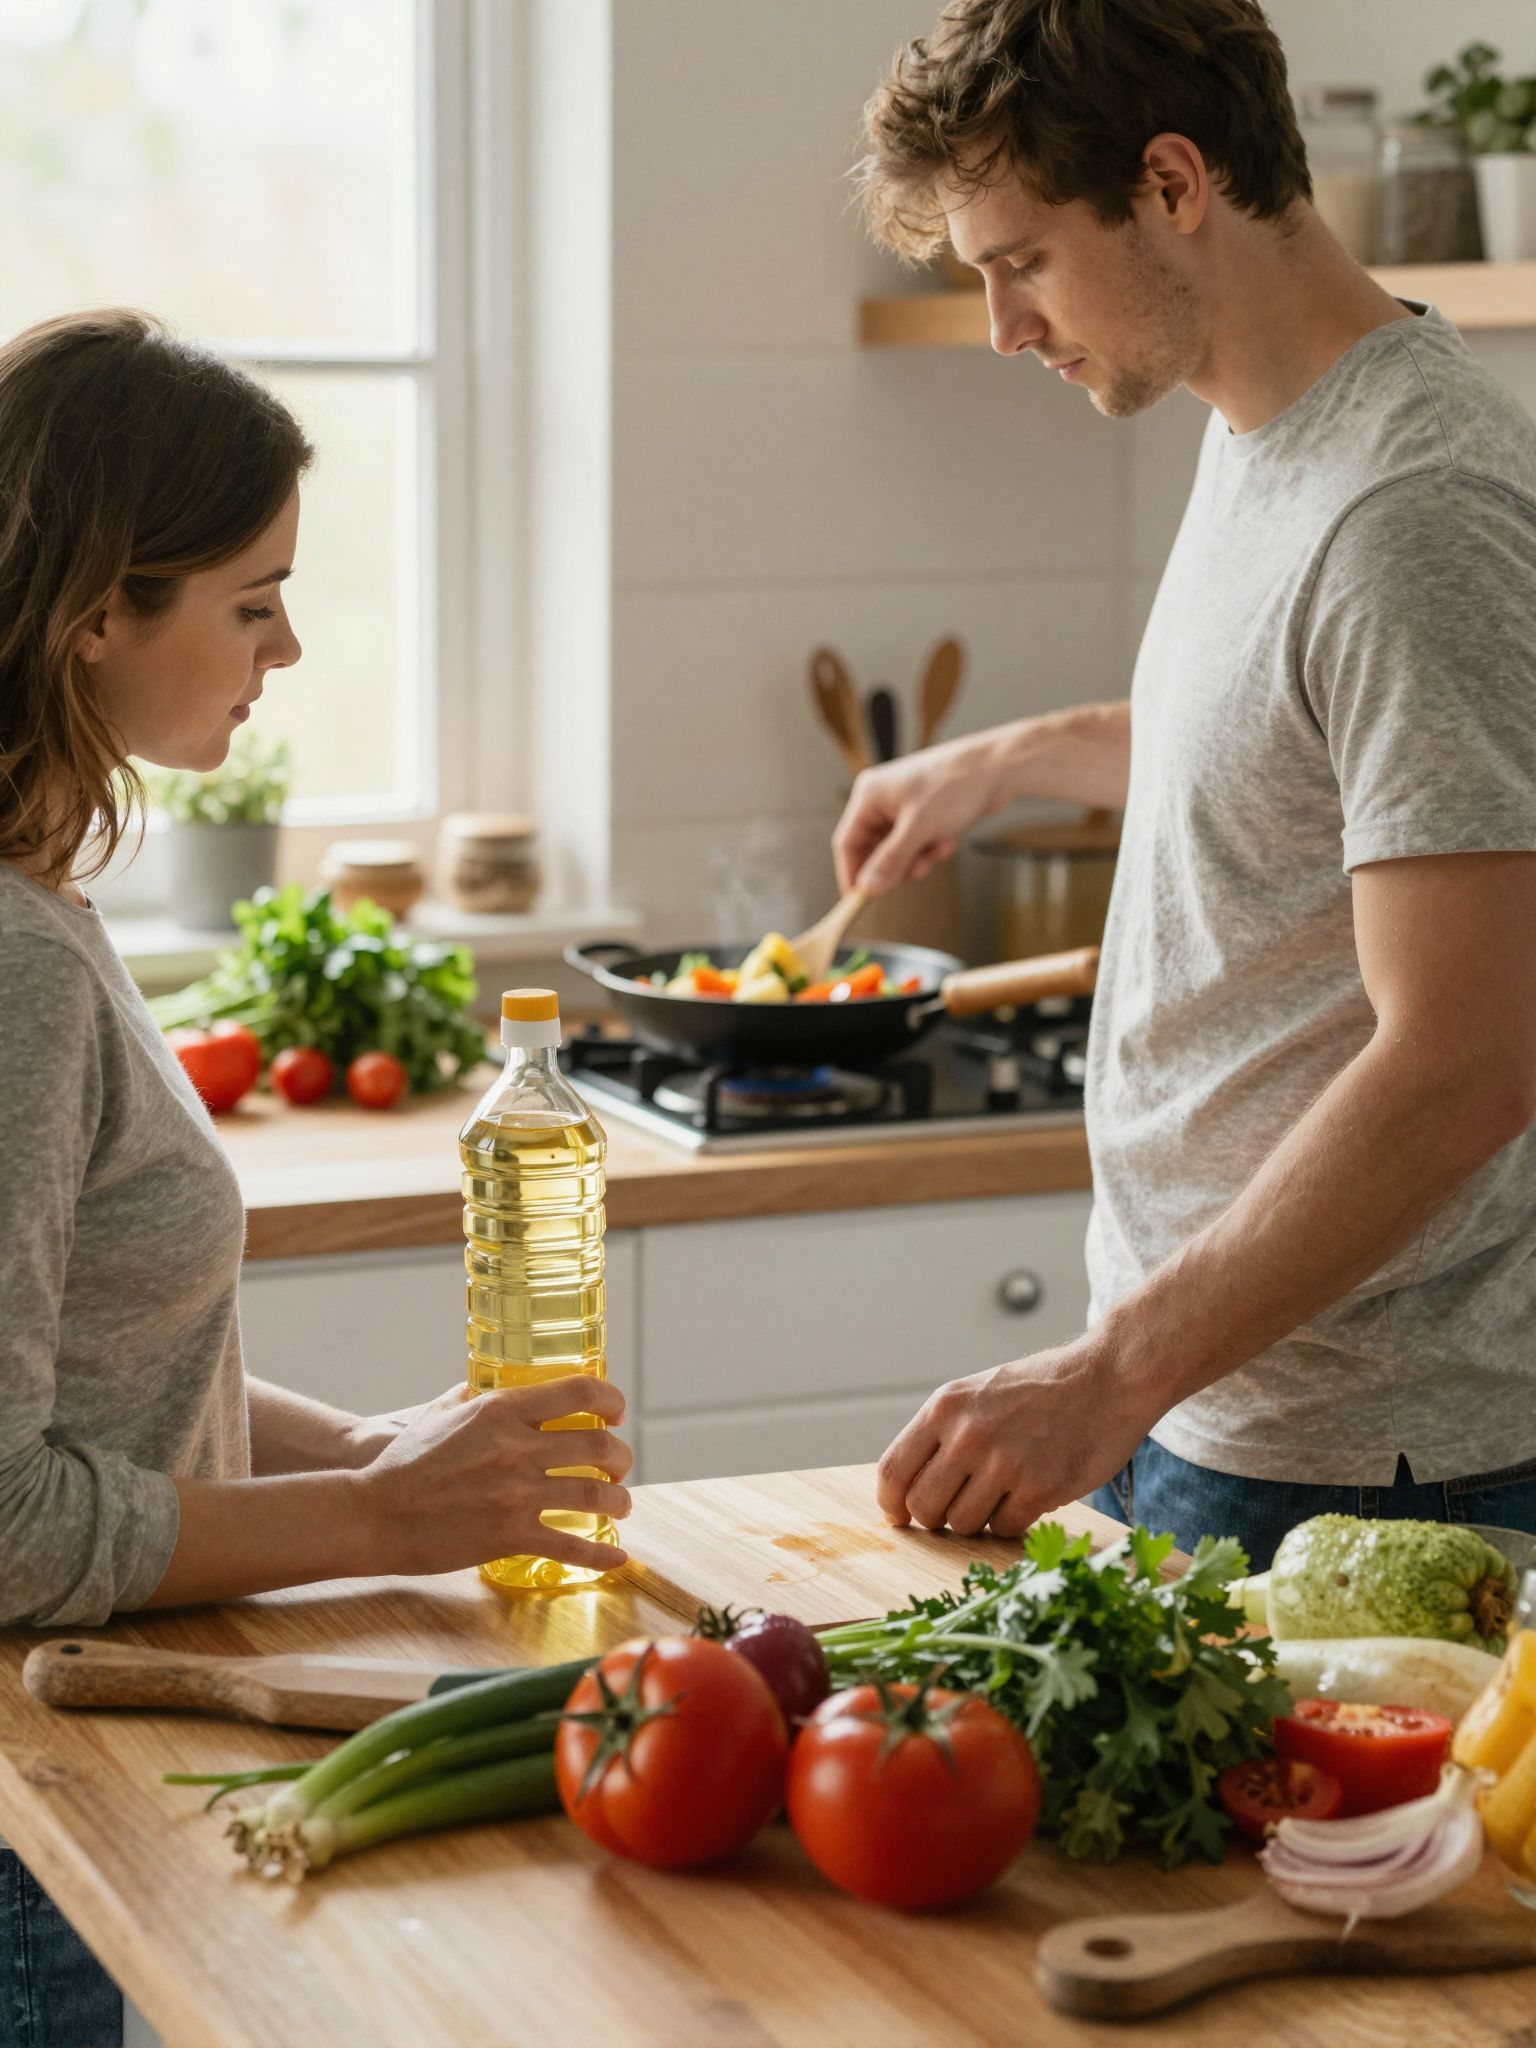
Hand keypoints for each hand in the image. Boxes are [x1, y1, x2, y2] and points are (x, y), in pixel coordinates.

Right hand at [356, 1376, 633, 1575]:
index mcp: (501, 1410)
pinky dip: (601, 1554)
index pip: (579, 1391)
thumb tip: (490, 1385)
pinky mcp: (509, 1536)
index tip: (616, 1412)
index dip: (610, 1399)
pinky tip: (617, 1556)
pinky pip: (570, 1546)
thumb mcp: (440, 1413)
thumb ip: (473, 1397)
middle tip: (619, 1466)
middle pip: (598, 1445)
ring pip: (594, 1494)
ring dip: (618, 1500)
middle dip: (620, 1457)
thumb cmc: (404, 1463)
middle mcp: (516, 1448)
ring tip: (620, 1504)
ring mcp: (515, 1494)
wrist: (374, 1515)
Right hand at [832, 730, 1005, 895]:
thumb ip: (891, 861)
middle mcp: (882, 799)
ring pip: (897, 849)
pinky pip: (916, 843)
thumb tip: (868, 888)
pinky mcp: (923, 812)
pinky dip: (930, 848)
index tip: (860, 900)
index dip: (852, 873)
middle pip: (872, 848)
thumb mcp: (919, 829)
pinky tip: (947, 840)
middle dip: (895, 865)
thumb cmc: (956, 785)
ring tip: (936, 850)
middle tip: (913, 872)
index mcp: (870, 795)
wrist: (998, 768)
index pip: (847, 842)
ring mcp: (903, 806)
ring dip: (916, 858)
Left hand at [875, 1342, 1153, 1537]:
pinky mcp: (1039, 1489)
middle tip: (960, 1506)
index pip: (893, 1471)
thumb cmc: (1044, 1387)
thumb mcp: (979, 1392)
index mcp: (945, 1407)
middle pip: (923, 1508)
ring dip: (978, 1519)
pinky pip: (1004, 1529)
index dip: (892, 1503)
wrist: (1109, 1376)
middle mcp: (968, 1435)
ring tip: (1003, 1492)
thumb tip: (909, 1484)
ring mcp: (1003, 1464)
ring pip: (962, 1525)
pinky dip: (1013, 1521)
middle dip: (937, 1517)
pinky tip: (1030, 1494)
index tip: (900, 1515)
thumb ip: (944, 1431)